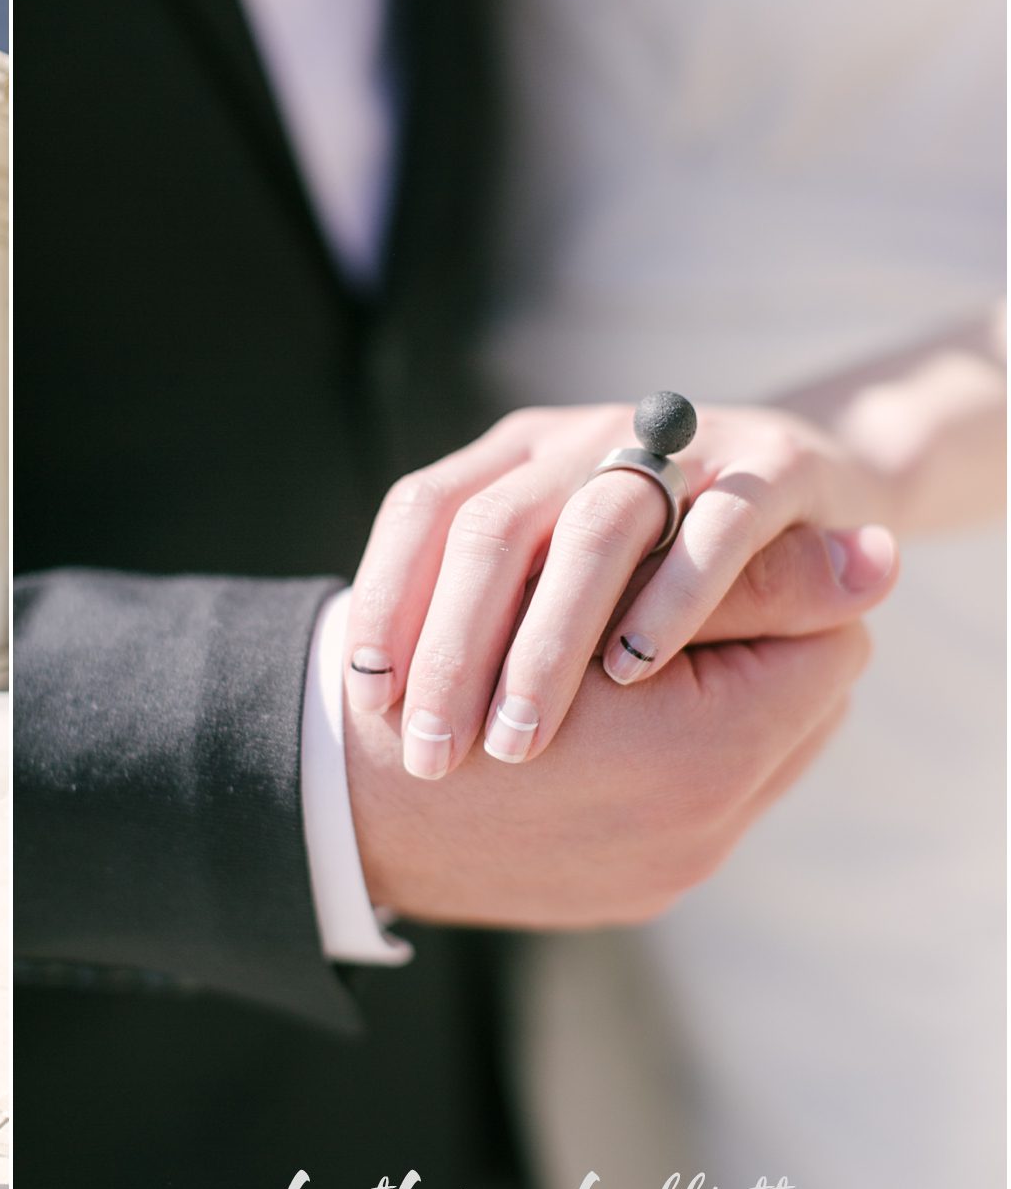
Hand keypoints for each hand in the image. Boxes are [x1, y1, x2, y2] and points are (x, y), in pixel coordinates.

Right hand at [344, 521, 893, 926]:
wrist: (340, 800)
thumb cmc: (444, 669)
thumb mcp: (580, 591)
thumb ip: (733, 575)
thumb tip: (876, 554)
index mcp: (704, 746)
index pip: (828, 640)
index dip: (767, 588)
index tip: (699, 566)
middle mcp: (705, 825)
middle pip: (801, 703)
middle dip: (748, 648)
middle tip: (669, 610)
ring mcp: (671, 868)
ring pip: (757, 756)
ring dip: (709, 702)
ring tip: (628, 663)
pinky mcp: (635, 892)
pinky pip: (700, 810)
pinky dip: (664, 759)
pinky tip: (598, 726)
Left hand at [345, 402, 881, 778]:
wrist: (818, 481)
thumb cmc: (660, 548)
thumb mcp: (559, 566)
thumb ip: (494, 602)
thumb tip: (380, 687)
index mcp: (518, 455)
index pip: (425, 508)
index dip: (388, 597)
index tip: (369, 697)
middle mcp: (586, 439)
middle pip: (494, 527)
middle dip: (454, 648)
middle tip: (434, 750)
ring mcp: (681, 446)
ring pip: (596, 530)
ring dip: (550, 641)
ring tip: (519, 739)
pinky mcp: (777, 470)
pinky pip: (720, 532)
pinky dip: (671, 602)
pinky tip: (632, 677)